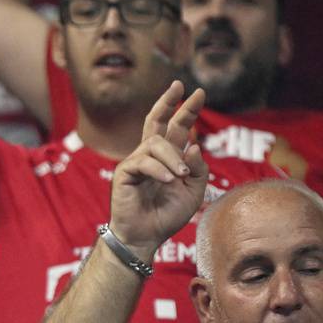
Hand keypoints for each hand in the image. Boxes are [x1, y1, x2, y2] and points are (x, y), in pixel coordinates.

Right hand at [108, 81, 206, 256]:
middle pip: (155, 120)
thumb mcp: (193, 191)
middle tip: (180, 86)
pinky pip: (143, 161)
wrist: (145, 237)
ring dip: (172, 157)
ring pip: (155, 143)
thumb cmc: (167, 215)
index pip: (176, 128)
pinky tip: (168, 181)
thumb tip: (194, 145)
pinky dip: (159, 170)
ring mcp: (136, 162)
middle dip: (168, 102)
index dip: (186, 110)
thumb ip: (198, 168)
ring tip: (180, 176)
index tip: (198, 92)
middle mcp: (150, 156)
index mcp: (167, 158)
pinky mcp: (124, 173)